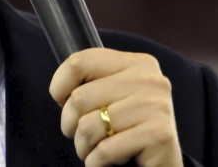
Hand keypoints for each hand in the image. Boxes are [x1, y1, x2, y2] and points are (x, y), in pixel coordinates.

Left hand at [49, 48, 182, 166]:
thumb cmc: (130, 132)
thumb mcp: (113, 98)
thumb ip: (93, 84)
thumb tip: (59, 91)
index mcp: (138, 63)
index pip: (79, 62)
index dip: (60, 86)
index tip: (63, 102)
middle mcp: (150, 79)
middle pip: (79, 97)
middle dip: (71, 125)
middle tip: (84, 136)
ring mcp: (156, 106)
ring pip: (87, 127)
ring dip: (84, 147)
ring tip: (98, 150)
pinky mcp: (158, 135)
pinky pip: (104, 151)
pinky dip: (96, 163)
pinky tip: (109, 163)